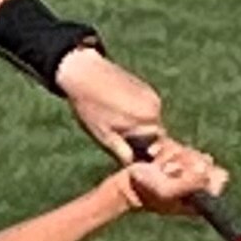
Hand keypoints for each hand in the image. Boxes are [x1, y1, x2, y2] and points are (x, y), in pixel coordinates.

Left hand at [53, 44, 162, 158]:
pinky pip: (146, 109)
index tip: (128, 155)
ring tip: (114, 122)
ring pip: (149, 121)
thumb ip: (123, 153)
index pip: (156, 148)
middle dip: (140, 141)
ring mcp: (152, 96)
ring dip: (138, 127)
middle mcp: (156, 108)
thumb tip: (135, 168)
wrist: (84, 72)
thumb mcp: (104, 136)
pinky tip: (117, 110)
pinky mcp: (146, 87)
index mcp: (147, 122)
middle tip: (117, 138)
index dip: (143, 155)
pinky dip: (136, 114)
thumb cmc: (91, 106)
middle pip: (154, 135)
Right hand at [113, 134, 225, 214]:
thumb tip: (206, 171)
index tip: (189, 172)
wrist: (127, 185)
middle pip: (205, 160)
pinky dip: (164, 148)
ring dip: (170, 155)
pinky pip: (177, 144)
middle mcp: (197, 183)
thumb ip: (189, 183)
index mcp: (200, 196)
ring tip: (158, 167)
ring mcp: (186, 170)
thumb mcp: (168, 191)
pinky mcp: (175, 158)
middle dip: (184, 161)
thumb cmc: (146, 193)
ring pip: (190, 150)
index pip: (220, 177)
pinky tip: (154, 156)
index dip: (205, 170)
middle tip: (167, 171)